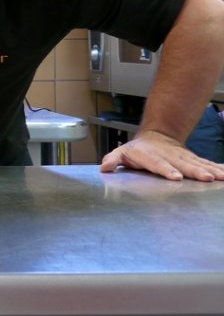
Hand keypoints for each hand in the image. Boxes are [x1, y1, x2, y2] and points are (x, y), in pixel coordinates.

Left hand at [100, 130, 223, 181]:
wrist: (155, 137)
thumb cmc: (136, 150)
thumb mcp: (121, 152)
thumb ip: (113, 159)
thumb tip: (104, 167)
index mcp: (151, 156)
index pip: (159, 164)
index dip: (167, 170)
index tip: (176, 177)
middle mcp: (170, 156)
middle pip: (183, 164)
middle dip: (195, 171)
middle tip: (206, 178)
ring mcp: (183, 157)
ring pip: (198, 163)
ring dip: (210, 170)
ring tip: (221, 177)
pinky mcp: (193, 159)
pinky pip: (207, 163)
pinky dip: (218, 167)